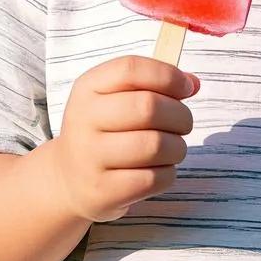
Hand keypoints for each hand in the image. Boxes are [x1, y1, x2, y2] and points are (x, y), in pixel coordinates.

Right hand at [50, 55, 199, 223]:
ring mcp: (90, 158)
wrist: (69, 178)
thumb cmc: (104, 129)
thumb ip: (154, 84)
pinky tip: (160, 169)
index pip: (131, 69)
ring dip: (178, 147)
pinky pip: (153, 179)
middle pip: (147, 107)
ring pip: (155, 146)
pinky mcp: (102, 191)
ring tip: (173, 148)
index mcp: (88, 87)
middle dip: (180, 115)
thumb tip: (192, 83)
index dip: (167, 75)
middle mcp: (83, 119)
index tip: (187, 87)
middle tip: (184, 124)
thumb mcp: (116, 97)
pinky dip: (168, 173)